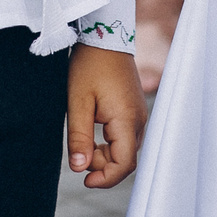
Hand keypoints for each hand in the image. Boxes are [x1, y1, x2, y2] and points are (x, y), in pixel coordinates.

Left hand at [66, 43, 144, 188]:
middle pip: (127, 160)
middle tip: (79, 155)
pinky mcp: (135, 110)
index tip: (85, 180)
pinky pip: (126, 137)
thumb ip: (79, 138)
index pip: (124, 164)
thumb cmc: (89, 66)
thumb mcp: (77, 103)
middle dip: (103, 166)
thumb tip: (80, 169)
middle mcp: (139, 120)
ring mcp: (139, 114)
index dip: (106, 179)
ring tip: (83, 141)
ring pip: (126, 150)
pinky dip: (110, 144)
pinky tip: (93, 133)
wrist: (105, 36)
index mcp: (127, 119)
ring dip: (105, 155)